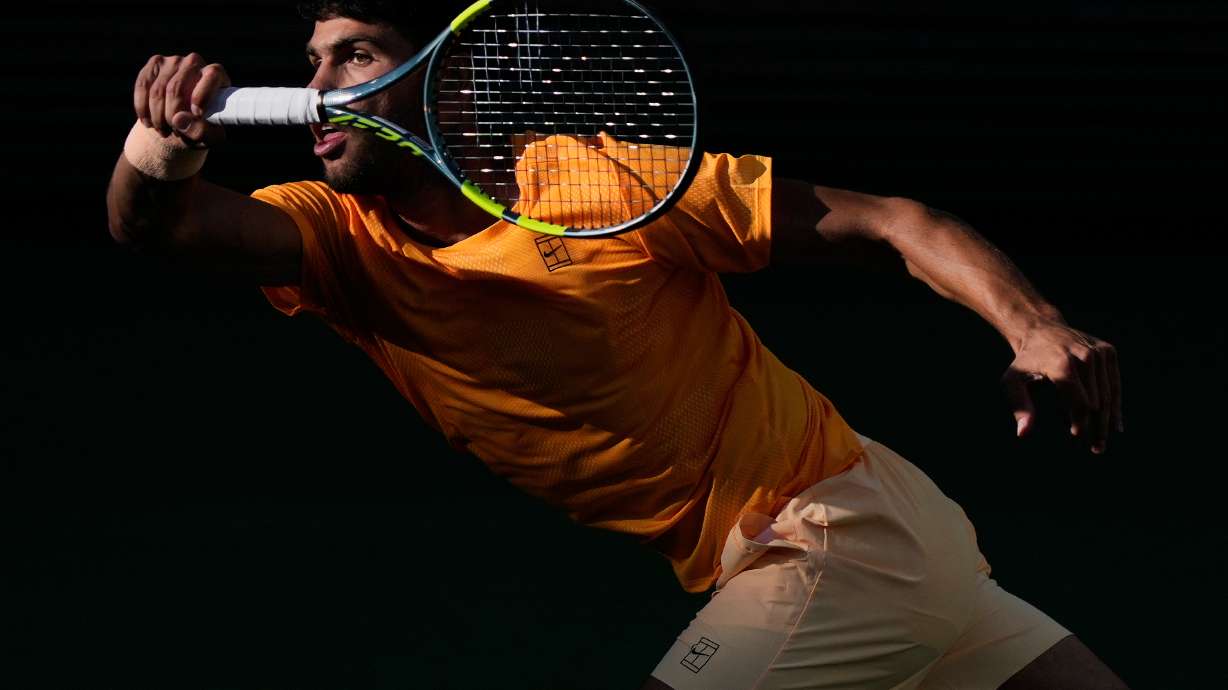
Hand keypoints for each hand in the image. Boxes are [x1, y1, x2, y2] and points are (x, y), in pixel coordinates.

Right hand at [133, 53, 229, 146]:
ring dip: (157, 117)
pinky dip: (143, 108)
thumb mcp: (209, 136)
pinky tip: (149, 123)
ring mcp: (173, 61)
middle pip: (176, 88)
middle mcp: (195, 62)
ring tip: (164, 131)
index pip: (212, 75)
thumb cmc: (202, 127)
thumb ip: (201, 131)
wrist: (182, 122)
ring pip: (157, 90)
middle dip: (171, 116)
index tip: (197, 115)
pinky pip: (143, 86)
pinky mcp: (154, 64)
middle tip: (175, 132)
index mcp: (217, 76)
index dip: (203, 95)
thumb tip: (178, 119)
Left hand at [1001, 319, 1122, 453]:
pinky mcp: (1108, 350)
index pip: (1079, 403)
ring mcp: (1099, 352)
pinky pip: (1114, 383)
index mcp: (1062, 364)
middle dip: (1095, 427)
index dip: (1080, 423)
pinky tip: (1116, 425)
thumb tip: (1023, 434)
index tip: (1077, 438)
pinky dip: (1115, 405)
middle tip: (1095, 449)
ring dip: (1107, 421)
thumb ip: (1019, 406)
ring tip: (1102, 443)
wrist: (1040, 329)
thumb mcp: (1012, 381)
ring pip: (1108, 395)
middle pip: (1096, 402)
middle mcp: (1084, 356)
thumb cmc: (1025, 361)